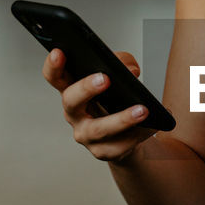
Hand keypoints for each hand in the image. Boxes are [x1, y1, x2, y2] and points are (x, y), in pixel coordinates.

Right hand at [42, 47, 156, 165]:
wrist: (126, 133)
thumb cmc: (116, 98)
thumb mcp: (119, 75)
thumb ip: (123, 63)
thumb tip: (130, 71)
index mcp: (71, 89)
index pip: (55, 76)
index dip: (53, 65)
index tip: (59, 52)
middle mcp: (73, 113)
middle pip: (71, 101)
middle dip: (86, 88)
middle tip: (105, 78)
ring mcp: (85, 135)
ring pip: (99, 129)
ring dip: (122, 119)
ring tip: (142, 109)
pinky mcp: (103, 151)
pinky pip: (119, 145)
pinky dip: (138, 134)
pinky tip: (151, 126)